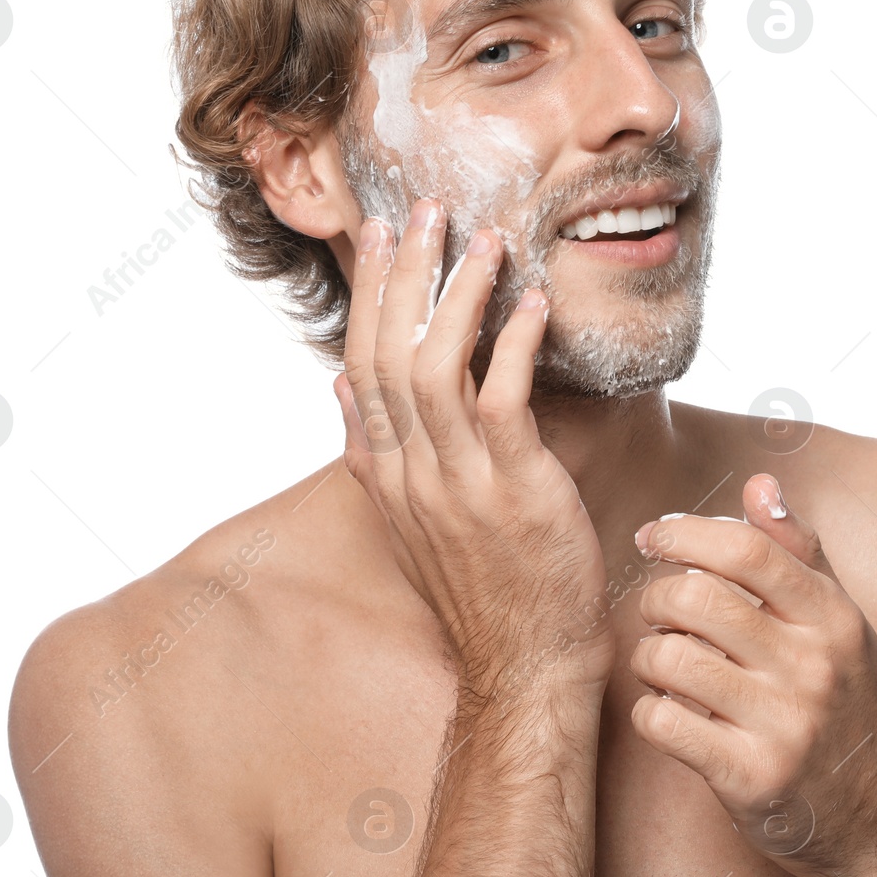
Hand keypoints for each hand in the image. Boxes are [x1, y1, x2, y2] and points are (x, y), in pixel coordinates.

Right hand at [336, 198, 616, 703]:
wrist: (526, 665)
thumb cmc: (483, 587)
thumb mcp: (410, 521)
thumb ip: (374, 452)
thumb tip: (343, 387)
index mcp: (387, 472)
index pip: (363, 363)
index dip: (371, 295)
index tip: (379, 236)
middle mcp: (412, 472)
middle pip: (390, 354)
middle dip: (405, 275)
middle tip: (425, 211)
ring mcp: (460, 484)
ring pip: (438, 370)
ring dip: (459, 296)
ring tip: (484, 240)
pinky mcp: (516, 492)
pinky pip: (504, 403)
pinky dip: (514, 346)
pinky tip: (532, 304)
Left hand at [627, 475, 876, 876]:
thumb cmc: (842, 698)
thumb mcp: (835, 619)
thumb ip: (796, 548)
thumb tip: (761, 483)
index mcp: (831, 617)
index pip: (746, 550)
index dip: (685, 532)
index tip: (652, 537)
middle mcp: (812, 667)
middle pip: (695, 598)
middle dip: (656, 598)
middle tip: (659, 612)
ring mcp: (783, 726)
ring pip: (669, 658)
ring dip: (647, 655)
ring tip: (664, 662)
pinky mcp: (750, 777)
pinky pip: (662, 721)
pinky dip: (649, 710)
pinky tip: (669, 710)